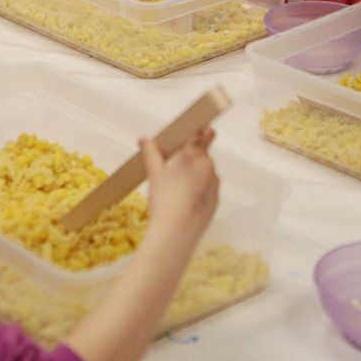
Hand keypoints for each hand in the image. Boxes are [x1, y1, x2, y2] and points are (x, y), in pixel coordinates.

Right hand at [140, 127, 218, 241]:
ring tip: (176, 186)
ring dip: (195, 173)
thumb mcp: (154, 173)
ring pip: (205, 172)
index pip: (201, 135)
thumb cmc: (163, 198)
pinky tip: (184, 200)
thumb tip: (145, 138)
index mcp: (193, 155)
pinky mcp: (216, 201)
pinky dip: (199, 190)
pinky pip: (208, 189)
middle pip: (203, 155)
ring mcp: (214, 185)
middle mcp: (208, 167)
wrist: (176, 233)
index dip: (201, 131)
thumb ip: (151, 152)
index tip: (202, 128)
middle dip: (192, 156)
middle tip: (174, 164)